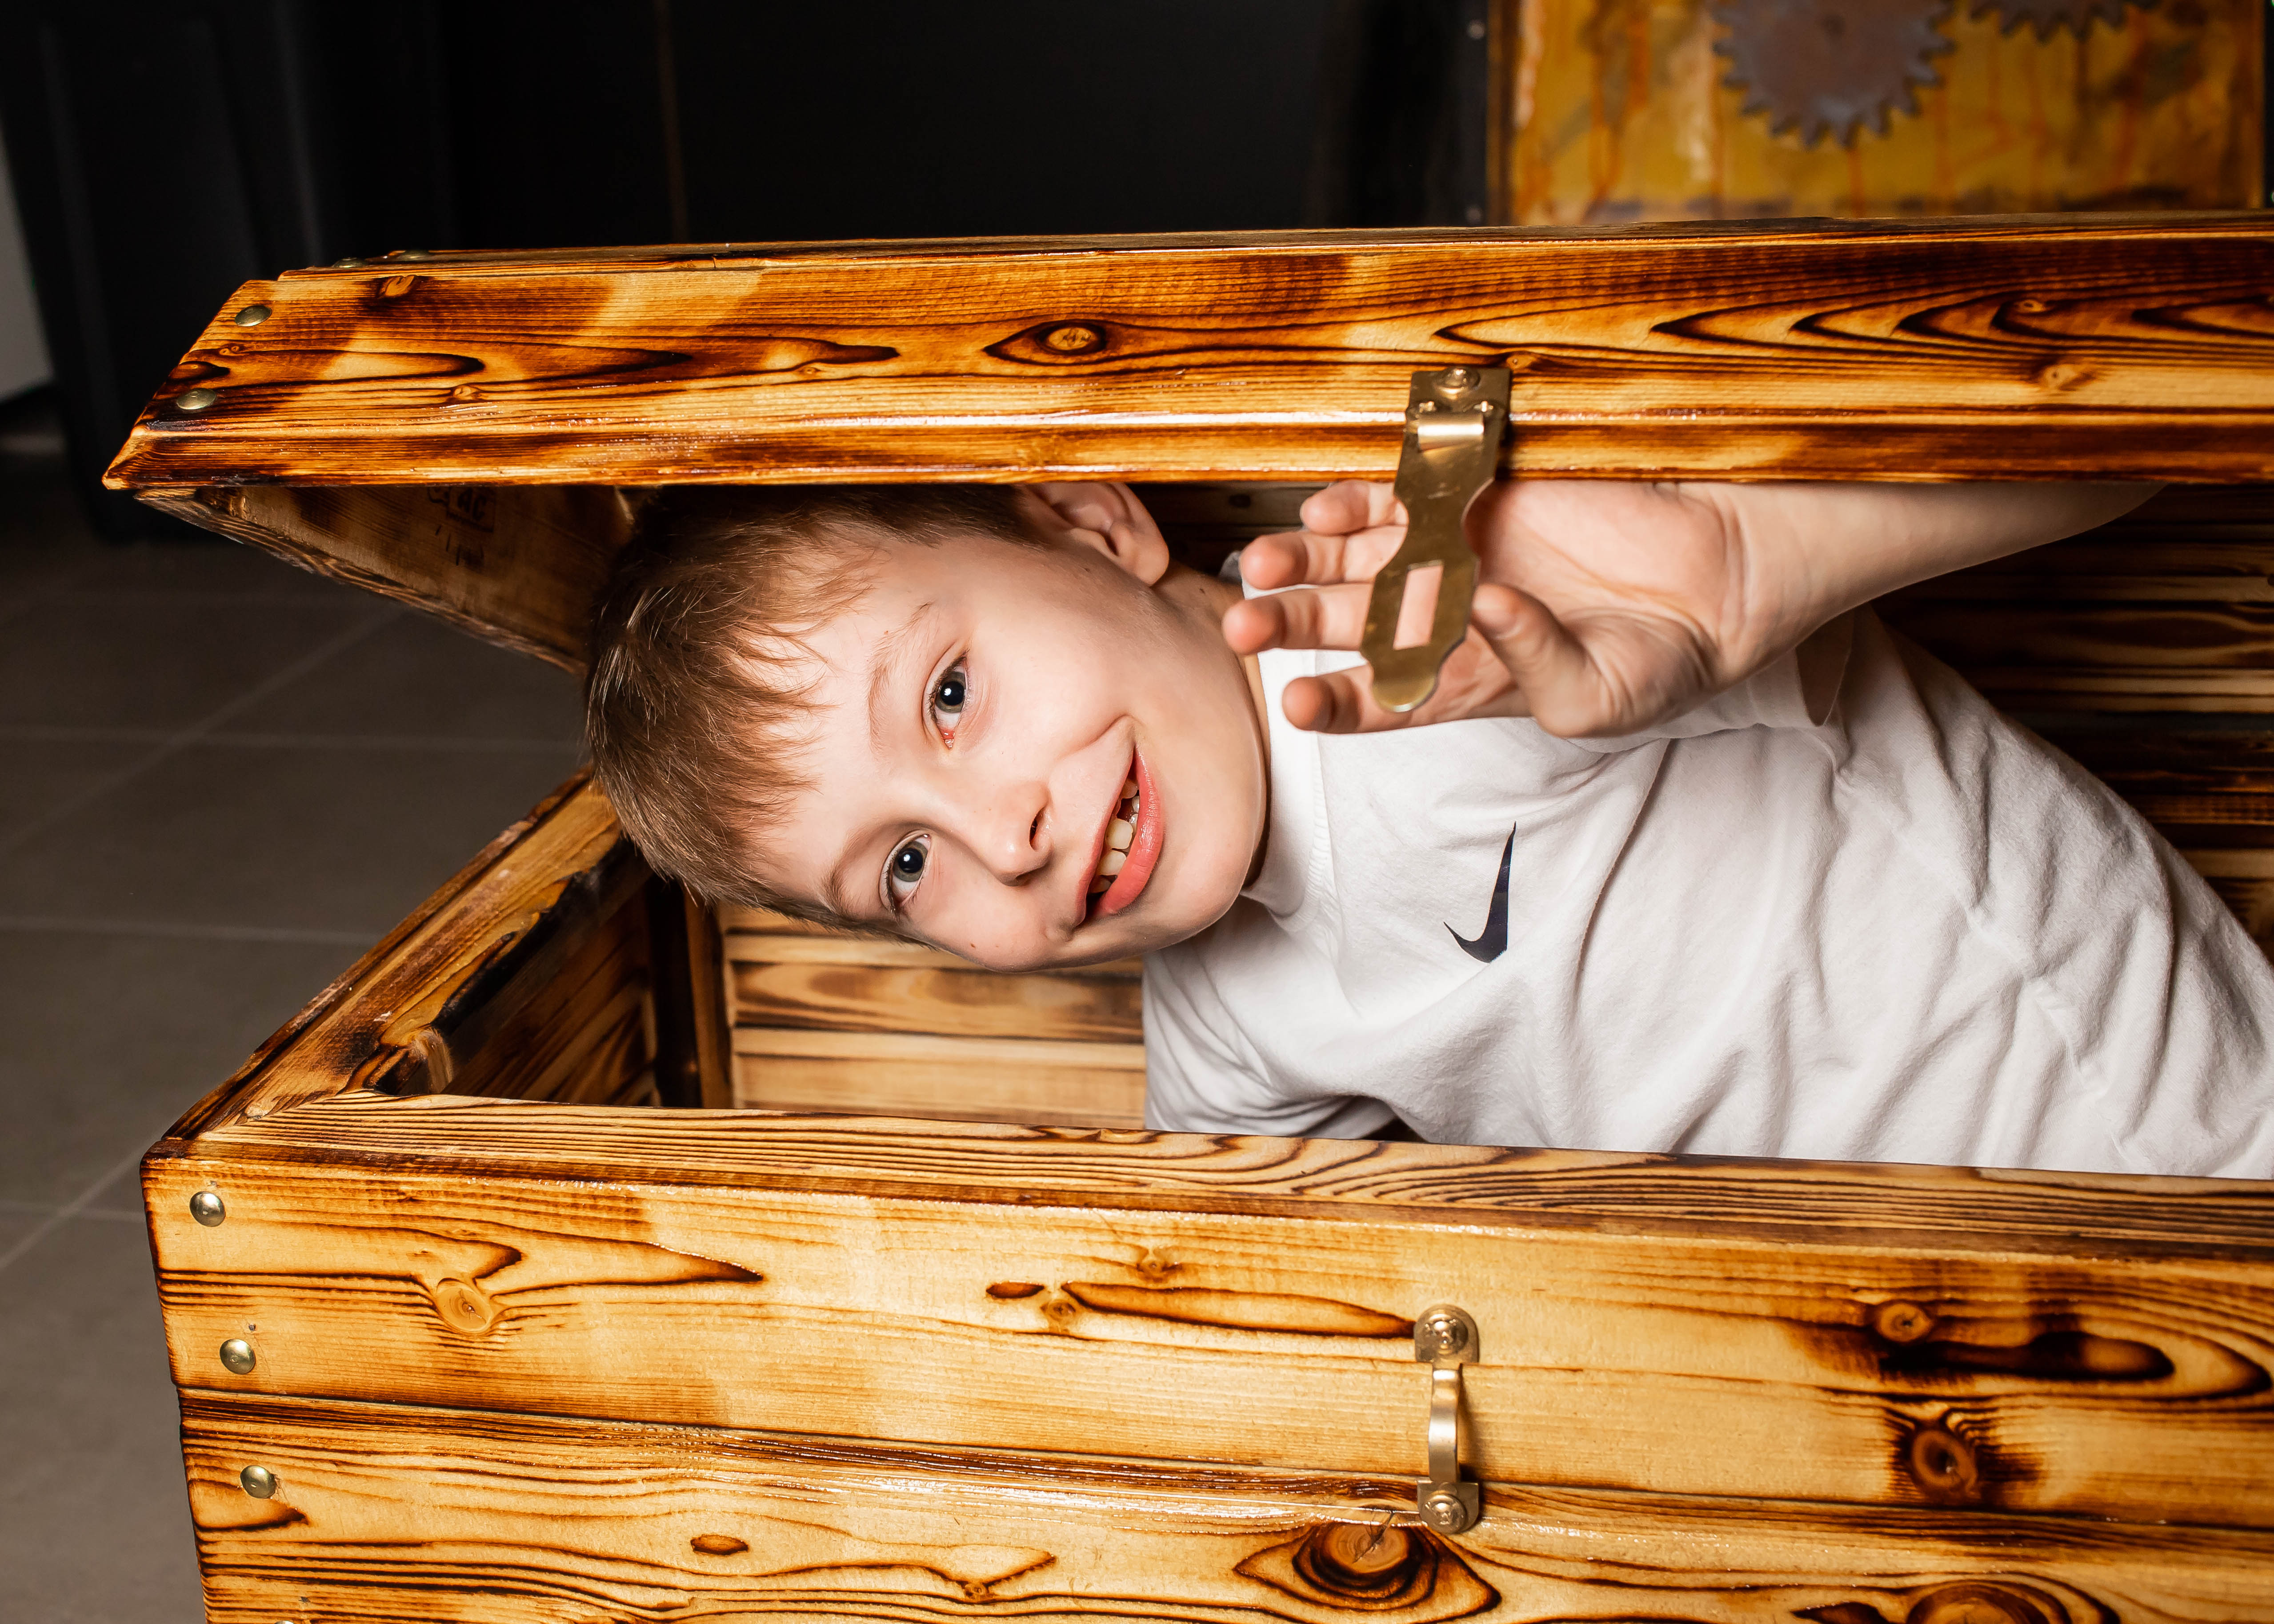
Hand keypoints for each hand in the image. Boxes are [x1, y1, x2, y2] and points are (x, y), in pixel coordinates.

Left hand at [1221, 478, 1760, 736]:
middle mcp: (1443, 618)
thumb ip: (1533, 664)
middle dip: (1289, 624)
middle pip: (1343, 624)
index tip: (1298, 702)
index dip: (1332, 703)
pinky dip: (1363, 499)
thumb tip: (1481, 605)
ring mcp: (1455, 551)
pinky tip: (1326, 511)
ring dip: (1306, 561)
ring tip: (1265, 567)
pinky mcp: (1478, 494)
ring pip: (1355, 557)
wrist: (1724, 574)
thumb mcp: (1600, 695)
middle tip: (1246, 624)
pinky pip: (1402, 493)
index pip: (1377, 699)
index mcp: (1461, 682)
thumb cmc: (1664, 657)